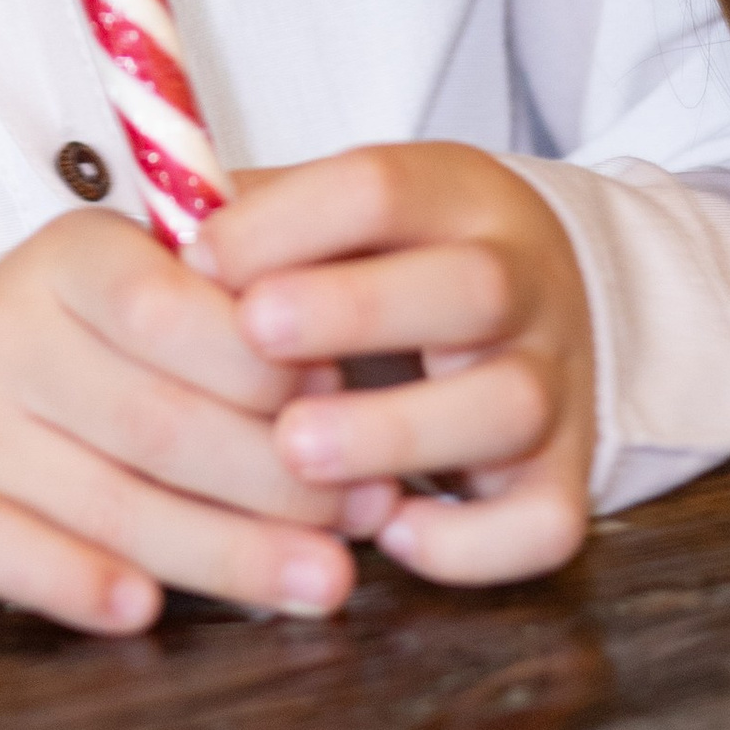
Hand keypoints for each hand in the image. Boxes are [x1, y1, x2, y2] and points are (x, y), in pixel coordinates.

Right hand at [0, 203, 355, 637]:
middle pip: (156, 419)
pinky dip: (76, 583)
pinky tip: (144, 610)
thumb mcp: (161, 287)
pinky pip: (3, 551)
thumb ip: (240, 304)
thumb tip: (338, 365)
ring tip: (324, 581)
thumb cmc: (106, 344)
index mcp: (67, 253)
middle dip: (276, 476)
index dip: (262, 361)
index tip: (344, 395)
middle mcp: (1, 326)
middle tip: (364, 512)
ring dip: (227, 551)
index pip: (166, 306)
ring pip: (106, 501)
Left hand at [197, 145, 594, 585]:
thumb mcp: (346, 207)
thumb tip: (161, 250)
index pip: (382, 186)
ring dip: (397, 433)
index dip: (288, 221)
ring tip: (297, 450)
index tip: (204, 258)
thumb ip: (261, 219)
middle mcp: (522, 281)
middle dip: (354, 313)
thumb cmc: (399, 257)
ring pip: (508, 405)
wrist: (548, 293)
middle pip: (469, 286)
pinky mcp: (568, 474)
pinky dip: (470, 543)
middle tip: (255, 338)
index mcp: (457, 194)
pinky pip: (546, 523)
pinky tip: (389, 533)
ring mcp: (555, 379)